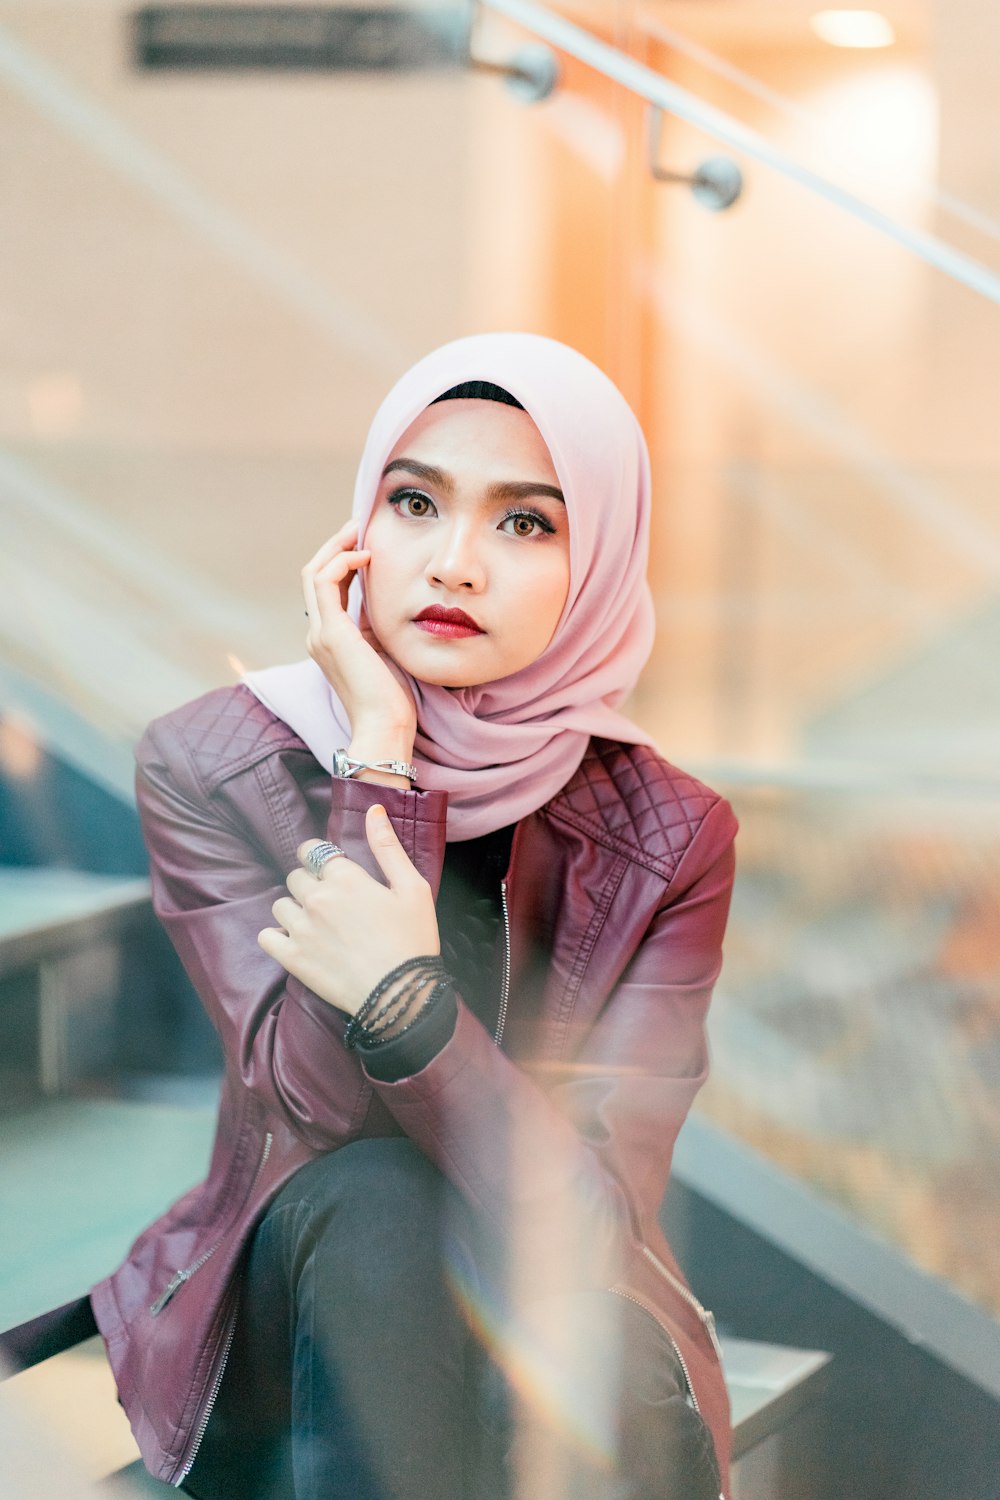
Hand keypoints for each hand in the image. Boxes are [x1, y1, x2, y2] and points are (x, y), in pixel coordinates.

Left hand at [257, 805, 438, 1014]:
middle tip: (332, 904)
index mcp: (346, 878)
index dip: (319, 858)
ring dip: (294, 910)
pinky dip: (276, 937)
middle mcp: (317, 899)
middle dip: (309, 884)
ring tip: (317, 925)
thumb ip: (388, 847)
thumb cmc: (413, 940)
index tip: (329, 870)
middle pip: (295, 877)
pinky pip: (266, 936)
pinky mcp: (292, 958)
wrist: (400, 996)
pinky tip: (296, 943)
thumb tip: (374, 810)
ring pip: (280, 905)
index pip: (312, 851)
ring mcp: (301, 929)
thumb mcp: (412, 888)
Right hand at [302, 521, 415, 746]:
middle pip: (314, 575)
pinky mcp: (331, 632)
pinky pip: (324, 581)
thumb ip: (379, 628)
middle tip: (360, 527)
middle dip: (336, 547)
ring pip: (314, 572)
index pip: (327, 589)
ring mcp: (321, 633)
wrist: (384, 728)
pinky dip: (342, 562)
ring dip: (336, 547)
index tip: (367, 545)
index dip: (344, 562)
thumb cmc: (392, 701)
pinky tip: (366, 557)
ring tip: (360, 532)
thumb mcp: (386, 654)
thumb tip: (391, 602)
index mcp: (330, 640)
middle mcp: (318, 634)